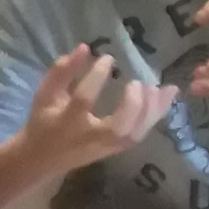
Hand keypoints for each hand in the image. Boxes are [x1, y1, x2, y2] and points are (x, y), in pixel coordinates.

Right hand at [23, 45, 170, 179]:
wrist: (41, 160)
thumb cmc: (43, 123)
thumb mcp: (44, 95)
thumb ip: (61, 72)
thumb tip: (84, 47)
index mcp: (67, 122)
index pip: (83, 100)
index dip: (97, 77)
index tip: (108, 58)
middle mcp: (90, 138)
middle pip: (118, 128)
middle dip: (133, 105)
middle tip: (137, 83)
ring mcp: (106, 147)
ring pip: (135, 134)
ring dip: (152, 110)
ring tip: (162, 87)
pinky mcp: (117, 148)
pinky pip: (142, 133)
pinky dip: (157, 114)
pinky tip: (167, 95)